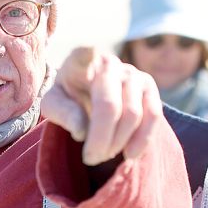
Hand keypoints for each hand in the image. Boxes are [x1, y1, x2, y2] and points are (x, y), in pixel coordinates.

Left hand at [41, 46, 161, 165]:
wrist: (89, 97)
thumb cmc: (68, 99)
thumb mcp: (53, 105)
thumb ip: (61, 113)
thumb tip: (82, 131)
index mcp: (79, 61)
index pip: (83, 55)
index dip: (87, 52)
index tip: (89, 49)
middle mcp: (109, 64)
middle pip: (109, 105)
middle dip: (100, 139)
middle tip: (90, 158)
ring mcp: (133, 74)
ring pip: (132, 114)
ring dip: (118, 142)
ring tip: (103, 156)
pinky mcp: (150, 87)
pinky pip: (153, 116)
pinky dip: (142, 140)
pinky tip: (129, 155)